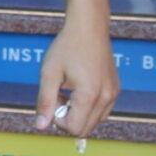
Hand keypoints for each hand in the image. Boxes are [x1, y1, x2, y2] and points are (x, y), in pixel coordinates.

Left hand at [36, 13, 119, 136]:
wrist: (89, 26)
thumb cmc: (67, 47)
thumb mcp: (49, 74)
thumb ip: (45, 102)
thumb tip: (40, 127)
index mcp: (89, 95)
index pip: (74, 129)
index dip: (58, 121)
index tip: (52, 101)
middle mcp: (106, 97)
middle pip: (85, 129)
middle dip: (68, 119)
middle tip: (58, 96)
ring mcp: (113, 93)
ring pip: (94, 121)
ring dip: (78, 114)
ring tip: (67, 92)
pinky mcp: (115, 89)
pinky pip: (101, 111)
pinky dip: (88, 108)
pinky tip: (78, 89)